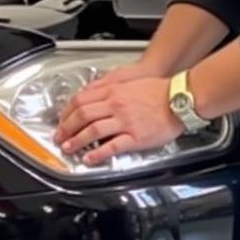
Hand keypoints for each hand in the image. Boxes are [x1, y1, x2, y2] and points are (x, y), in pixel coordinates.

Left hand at [54, 75, 183, 165]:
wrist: (181, 98)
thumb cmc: (160, 90)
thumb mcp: (130, 80)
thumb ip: (110, 85)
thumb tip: (92, 90)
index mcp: (114, 91)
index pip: (81, 100)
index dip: (66, 112)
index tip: (62, 120)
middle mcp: (116, 105)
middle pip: (82, 115)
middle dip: (66, 128)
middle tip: (59, 136)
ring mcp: (125, 121)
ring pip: (92, 131)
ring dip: (76, 141)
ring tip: (68, 148)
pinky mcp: (135, 137)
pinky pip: (111, 146)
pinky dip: (97, 153)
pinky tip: (89, 158)